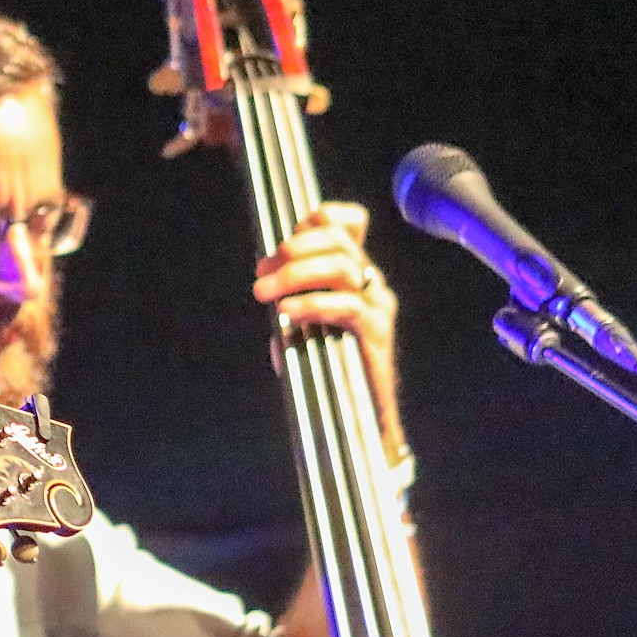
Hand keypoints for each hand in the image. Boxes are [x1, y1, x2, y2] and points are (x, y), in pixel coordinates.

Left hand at [253, 202, 405, 457]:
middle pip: (337, 241)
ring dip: (293, 275)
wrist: (354, 418)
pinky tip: (286, 314)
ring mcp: (376, 307)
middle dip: (292, 249)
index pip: (349, 224)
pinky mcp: (376, 334)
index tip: (280, 242)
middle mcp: (369, 283)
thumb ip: (291, 294)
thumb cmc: (323, 369)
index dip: (318, 218)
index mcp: (353, 274)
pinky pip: (346, 306)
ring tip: (263, 293)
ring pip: (340, 268)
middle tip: (260, 272)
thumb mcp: (300, 323)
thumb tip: (265, 276)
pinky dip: (311, 304)